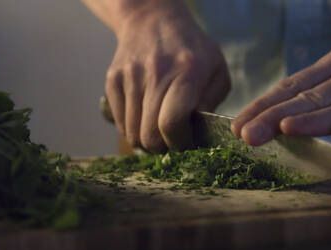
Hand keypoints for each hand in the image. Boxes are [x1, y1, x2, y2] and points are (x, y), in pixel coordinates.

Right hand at [105, 3, 229, 152]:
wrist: (152, 20)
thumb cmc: (192, 50)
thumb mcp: (217, 71)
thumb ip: (212, 103)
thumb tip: (197, 131)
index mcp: (187, 72)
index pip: (172, 123)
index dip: (180, 143)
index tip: (187, 143)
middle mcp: (155, 73)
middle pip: (150, 135)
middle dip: (164, 147)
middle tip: (173, 141)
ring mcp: (130, 77)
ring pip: (132, 134)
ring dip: (147, 141)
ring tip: (159, 130)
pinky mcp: (113, 80)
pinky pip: (120, 123)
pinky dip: (133, 129)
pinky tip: (146, 118)